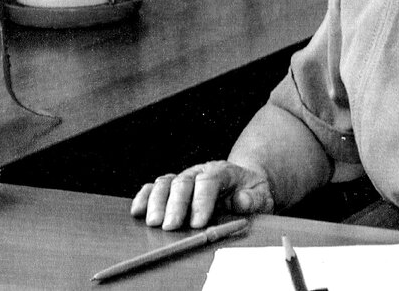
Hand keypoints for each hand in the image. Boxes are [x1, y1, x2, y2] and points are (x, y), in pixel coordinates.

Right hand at [130, 161, 273, 229]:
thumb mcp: (261, 195)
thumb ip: (254, 198)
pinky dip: (143, 197)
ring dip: (156, 202)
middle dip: (175, 205)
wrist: (243, 184)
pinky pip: (153, 188)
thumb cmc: (251, 192)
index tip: (197, 222)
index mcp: (223, 172)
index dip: (202, 201)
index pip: (210, 181)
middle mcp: (200, 172)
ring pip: (165, 183)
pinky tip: (137, 211)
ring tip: (153, 222)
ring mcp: (184, 178)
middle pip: (184, 182)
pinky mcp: (171, 188)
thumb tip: (241, 200)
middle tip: (170, 226)